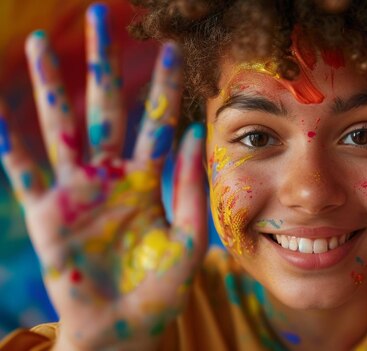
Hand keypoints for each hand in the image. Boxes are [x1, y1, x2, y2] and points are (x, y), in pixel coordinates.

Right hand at [0, 4, 205, 349]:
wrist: (126, 327)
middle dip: (102, 64)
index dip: (162, 85)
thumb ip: (189, 187)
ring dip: (52, 86)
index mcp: (148, 179)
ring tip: (41, 43)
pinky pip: (24, 171)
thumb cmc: (161, 287)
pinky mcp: (48, 213)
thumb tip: (195, 131)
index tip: (169, 47)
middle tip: (100, 18)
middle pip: (105, 107)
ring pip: (61, 126)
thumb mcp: (189, 237)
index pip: (156, 120)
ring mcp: (77, 190)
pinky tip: (0, 107)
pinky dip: (10, 141)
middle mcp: (111, 175)